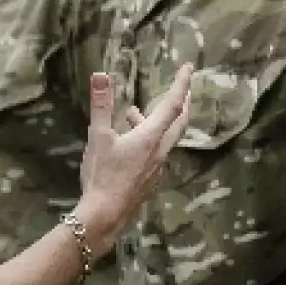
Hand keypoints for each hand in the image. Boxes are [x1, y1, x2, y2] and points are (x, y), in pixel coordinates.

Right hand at [76, 65, 192, 254]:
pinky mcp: (149, 181)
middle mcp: (159, 152)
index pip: (172, 105)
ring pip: (164, 139)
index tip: (187, 69)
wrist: (105, 215)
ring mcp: (156, 168)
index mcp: (150, 137)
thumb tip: (101, 75)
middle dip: (181, 103)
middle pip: (178, 123)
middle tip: (183, 89)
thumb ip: (101, 105)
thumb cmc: (102, 175)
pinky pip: (155, 154)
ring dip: (155, 123)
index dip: (181, 85)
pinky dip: (148, 140)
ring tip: (133, 115)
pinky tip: (129, 145)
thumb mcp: (98, 137)